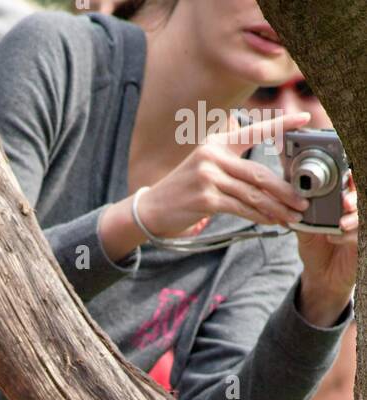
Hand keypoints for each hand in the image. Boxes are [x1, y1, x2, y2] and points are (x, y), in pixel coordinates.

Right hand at [138, 113, 312, 239]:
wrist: (153, 209)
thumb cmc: (185, 191)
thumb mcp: (206, 167)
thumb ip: (232, 165)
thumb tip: (267, 180)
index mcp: (218, 142)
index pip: (254, 131)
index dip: (281, 124)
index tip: (304, 118)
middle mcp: (214, 155)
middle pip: (259, 173)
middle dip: (284, 190)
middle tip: (303, 200)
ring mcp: (209, 176)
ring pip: (252, 194)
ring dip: (276, 208)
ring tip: (292, 216)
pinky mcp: (206, 198)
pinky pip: (241, 208)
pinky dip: (258, 216)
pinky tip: (270, 221)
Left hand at [295, 179, 357, 326]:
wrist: (320, 276)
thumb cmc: (315, 249)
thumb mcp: (304, 231)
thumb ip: (303, 215)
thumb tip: (293, 200)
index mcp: (341, 204)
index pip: (350, 186)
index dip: (351, 178)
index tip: (346, 176)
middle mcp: (353, 213)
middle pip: (361, 198)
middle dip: (355, 197)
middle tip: (345, 202)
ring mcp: (360, 228)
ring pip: (364, 215)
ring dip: (354, 217)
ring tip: (341, 224)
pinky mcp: (362, 244)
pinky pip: (360, 236)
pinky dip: (348, 236)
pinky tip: (334, 238)